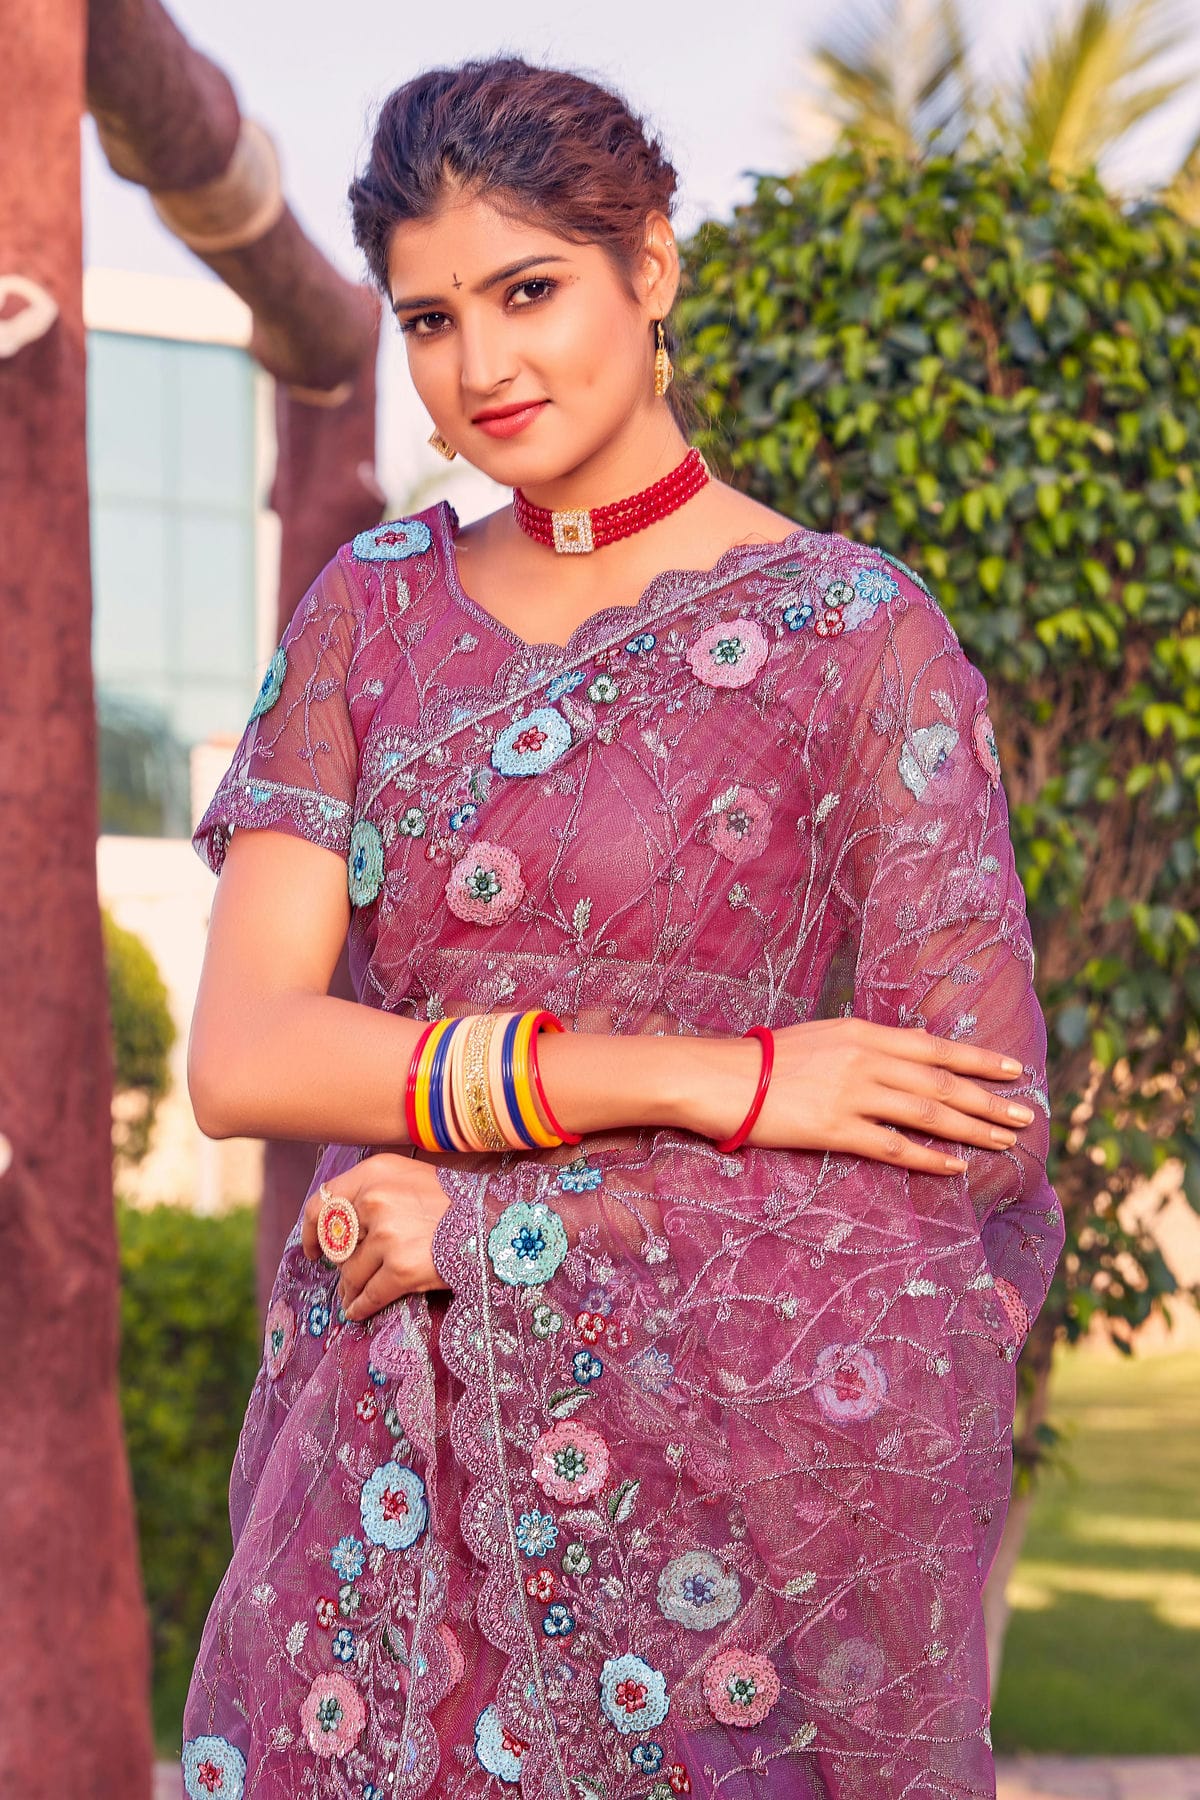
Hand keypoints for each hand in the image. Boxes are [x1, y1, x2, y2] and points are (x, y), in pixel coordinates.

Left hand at [300, 1153, 451, 1320]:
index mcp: (375, 1173)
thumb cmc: (454, 1202)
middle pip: (337, 1244)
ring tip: (356, 1296)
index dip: (310, 1231)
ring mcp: (387, 1236)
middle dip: (340, 1264)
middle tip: (347, 1276)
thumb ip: (373, 1194)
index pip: (322, 1203)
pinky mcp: (400, 1269)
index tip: (312, 1249)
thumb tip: (337, 1230)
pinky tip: (359, 1311)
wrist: (495, 1225)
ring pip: (350, 1273)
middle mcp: (375, 1200)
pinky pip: (368, 1296)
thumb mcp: (410, 1179)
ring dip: (351, 1288)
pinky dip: (360, 1307)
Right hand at [693, 1018, 1036, 1172]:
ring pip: (928, 1114)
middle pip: (941, 1083)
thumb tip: (900, 1058)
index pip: (935, 1047)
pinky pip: (894, 1147)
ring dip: (972, 1128)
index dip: (978, 1059)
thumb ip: (864, 1046)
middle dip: (988, 1100)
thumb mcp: (823, 1037)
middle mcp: (865, 1060)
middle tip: (1024, 1115)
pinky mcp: (836, 1129)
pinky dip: (930, 1158)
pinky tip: (956, 1167)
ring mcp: (853, 1095)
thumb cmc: (766, 1059)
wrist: (721, 1078)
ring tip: (1004, 1140)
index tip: (1013, 1069)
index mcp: (863, 1033)